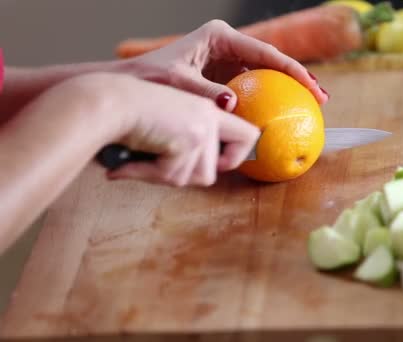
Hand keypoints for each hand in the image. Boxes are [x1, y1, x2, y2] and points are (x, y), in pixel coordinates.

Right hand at [91, 73, 259, 186]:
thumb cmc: (126, 114)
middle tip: (159, 164)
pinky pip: (173, 176)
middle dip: (184, 177)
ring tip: (143, 155)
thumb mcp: (167, 125)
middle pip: (211, 172)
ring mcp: (201, 129)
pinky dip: (148, 174)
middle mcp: (209, 117)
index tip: (217, 164)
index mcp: (207, 110)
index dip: (234, 158)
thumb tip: (204, 173)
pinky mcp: (189, 140)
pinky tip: (132, 160)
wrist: (107, 101)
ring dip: (164, 175)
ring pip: (193, 178)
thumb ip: (187, 146)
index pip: (248, 135)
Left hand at [123, 20, 328, 111]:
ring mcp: (227, 58)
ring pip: (265, 73)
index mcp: (219, 36)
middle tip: (320, 98)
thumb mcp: (176, 83)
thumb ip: (204, 92)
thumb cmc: (149, 79)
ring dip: (287, 89)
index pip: (264, 53)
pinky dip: (268, 98)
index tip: (310, 86)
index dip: (292, 70)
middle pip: (271, 61)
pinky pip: (253, 85)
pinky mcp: (224, 74)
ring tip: (310, 105)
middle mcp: (227, 44)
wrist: (132, 84)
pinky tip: (282, 113)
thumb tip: (233, 103)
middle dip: (297, 78)